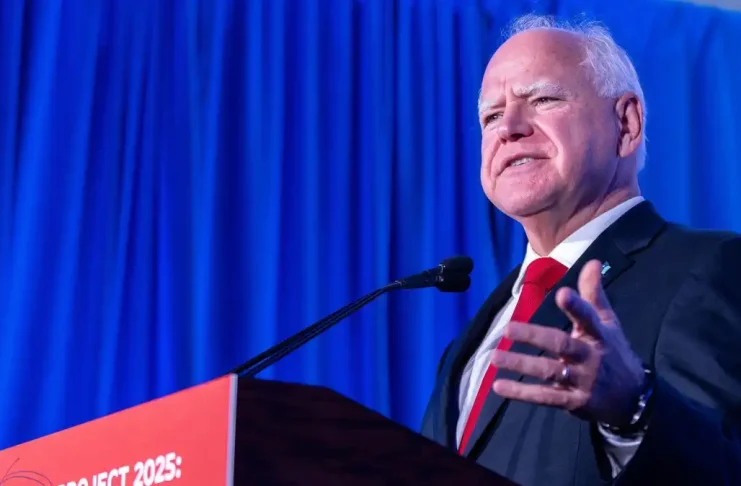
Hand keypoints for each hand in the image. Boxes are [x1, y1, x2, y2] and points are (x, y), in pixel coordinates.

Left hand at [491, 260, 645, 425]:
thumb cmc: (613, 351)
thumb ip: (593, 294)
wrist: (632, 398)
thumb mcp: (608, 322)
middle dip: (534, 337)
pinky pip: (545, 397)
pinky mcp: (573, 402)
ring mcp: (582, 381)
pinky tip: (499, 386)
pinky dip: (521, 393)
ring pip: (549, 371)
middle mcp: (590, 357)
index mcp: (599, 334)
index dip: (577, 306)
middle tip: (507, 330)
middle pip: (561, 345)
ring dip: (520, 365)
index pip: (589, 317)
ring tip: (495, 357)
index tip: (562, 294)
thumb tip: (591, 261)